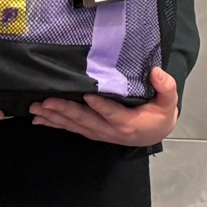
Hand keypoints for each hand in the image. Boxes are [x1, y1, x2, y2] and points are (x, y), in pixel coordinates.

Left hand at [32, 66, 179, 146]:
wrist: (154, 134)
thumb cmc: (160, 115)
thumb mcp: (169, 102)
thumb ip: (166, 87)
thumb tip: (157, 72)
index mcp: (128, 123)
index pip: (113, 113)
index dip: (100, 106)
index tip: (87, 95)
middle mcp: (110, 131)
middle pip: (86, 120)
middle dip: (64, 110)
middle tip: (46, 101)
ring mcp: (99, 133)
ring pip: (74, 125)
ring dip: (54, 117)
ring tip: (36, 108)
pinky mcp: (92, 132)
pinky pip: (72, 129)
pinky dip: (55, 124)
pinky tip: (39, 119)